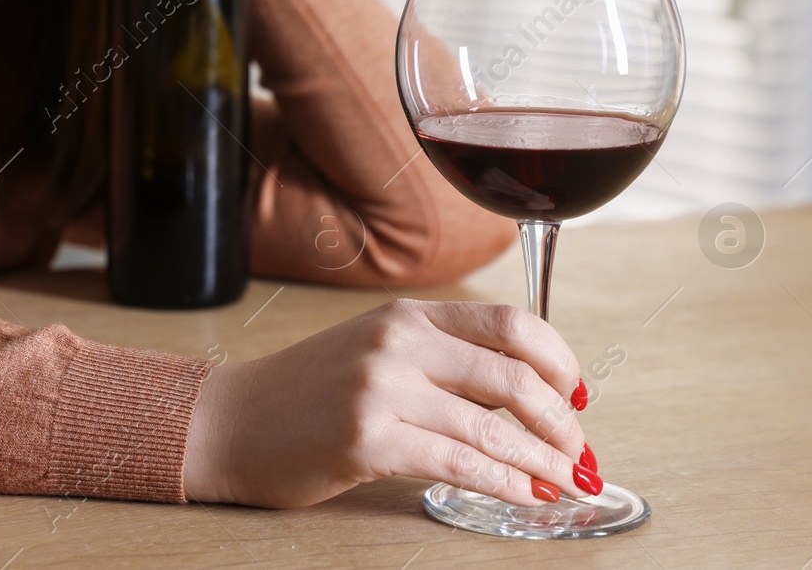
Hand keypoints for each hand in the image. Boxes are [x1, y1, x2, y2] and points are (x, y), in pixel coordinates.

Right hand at [182, 298, 594, 507]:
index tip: (579, 395)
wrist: (230, 423)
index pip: (510, 323)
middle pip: (513, 376)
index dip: (559, 361)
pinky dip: (505, 484)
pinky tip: (527, 497)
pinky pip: (459, 463)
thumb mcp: (373, 351)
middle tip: (580, 453)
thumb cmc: (304, 394)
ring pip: (492, 427)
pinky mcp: (367, 440)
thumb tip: (527, 396)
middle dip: (561, 422)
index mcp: (406, 315)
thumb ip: (439, 359)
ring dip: (544, 461)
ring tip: (567, 482)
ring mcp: (380, 389)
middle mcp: (397, 342)